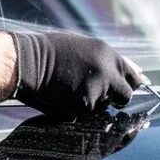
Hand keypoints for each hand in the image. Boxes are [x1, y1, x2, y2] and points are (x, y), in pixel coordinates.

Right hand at [11, 31, 146, 117]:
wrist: (26, 61)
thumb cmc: (47, 51)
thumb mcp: (80, 46)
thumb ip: (102, 60)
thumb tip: (122, 72)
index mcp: (108, 54)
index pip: (133, 76)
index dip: (126, 85)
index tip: (120, 90)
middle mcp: (108, 71)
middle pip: (126, 95)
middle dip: (115, 99)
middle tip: (96, 96)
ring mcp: (99, 89)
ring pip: (104, 106)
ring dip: (92, 103)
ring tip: (69, 89)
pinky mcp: (86, 105)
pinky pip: (87, 113)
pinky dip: (76, 109)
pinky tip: (61, 96)